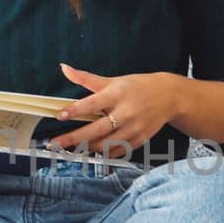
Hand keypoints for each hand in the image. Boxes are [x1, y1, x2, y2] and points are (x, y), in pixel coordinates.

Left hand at [48, 62, 178, 156]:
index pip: (92, 104)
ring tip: (72, 148)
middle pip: (96, 130)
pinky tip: (93, 151)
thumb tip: (64, 69)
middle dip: (73, 138)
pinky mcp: (140, 139)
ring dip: (86, 148)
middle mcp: (126, 112)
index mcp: (117, 94)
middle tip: (55, 144)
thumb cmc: (137, 87)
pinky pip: (118, 150)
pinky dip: (104, 153)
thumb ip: (86, 79)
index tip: (60, 115)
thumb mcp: (113, 80)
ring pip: (106, 144)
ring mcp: (134, 128)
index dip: (75, 110)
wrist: (168, 96)